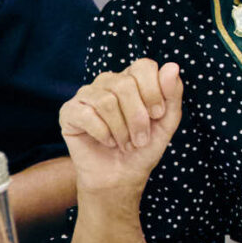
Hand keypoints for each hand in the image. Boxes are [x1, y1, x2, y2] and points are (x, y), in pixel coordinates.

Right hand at [59, 60, 183, 198]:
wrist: (121, 176)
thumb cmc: (144, 147)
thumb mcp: (167, 121)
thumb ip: (172, 93)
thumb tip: (172, 66)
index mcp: (132, 78)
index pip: (143, 66)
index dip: (154, 91)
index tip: (158, 115)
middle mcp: (107, 81)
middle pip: (125, 84)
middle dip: (138, 117)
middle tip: (141, 139)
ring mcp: (86, 95)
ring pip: (106, 101)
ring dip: (121, 129)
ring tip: (126, 144)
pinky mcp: (69, 112)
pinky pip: (87, 115)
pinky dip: (103, 134)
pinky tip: (108, 142)